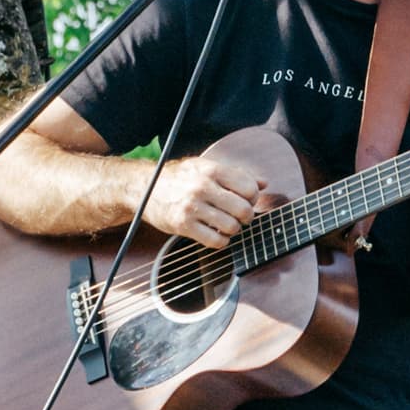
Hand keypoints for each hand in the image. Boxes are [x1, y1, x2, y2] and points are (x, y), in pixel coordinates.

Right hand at [144, 155, 268, 246]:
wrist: (145, 188)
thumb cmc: (180, 177)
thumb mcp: (206, 167)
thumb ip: (236, 174)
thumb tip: (264, 183)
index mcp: (212, 170)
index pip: (249, 188)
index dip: (253, 197)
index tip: (246, 200)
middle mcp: (202, 187)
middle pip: (244, 210)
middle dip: (246, 216)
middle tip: (240, 216)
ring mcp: (192, 207)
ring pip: (231, 227)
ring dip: (234, 230)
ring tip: (227, 225)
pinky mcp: (183, 225)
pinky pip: (215, 241)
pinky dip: (221, 241)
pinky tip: (216, 234)